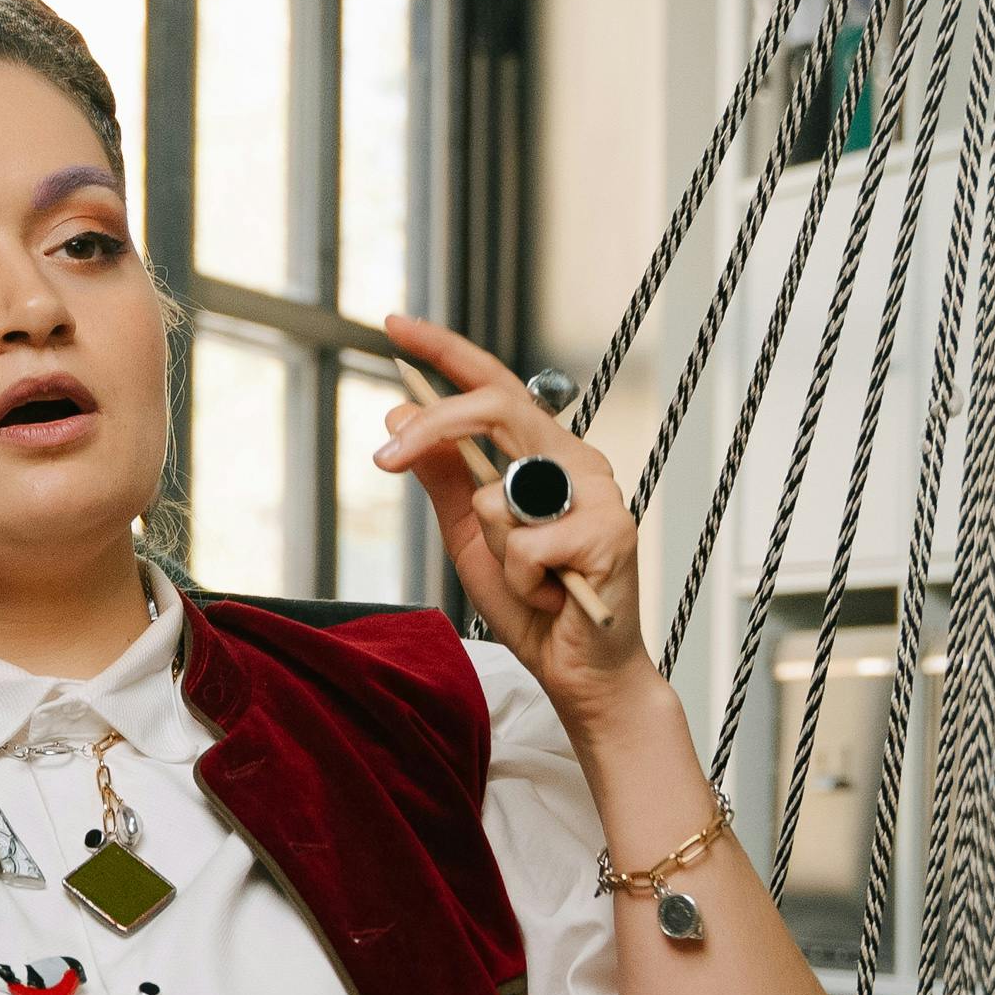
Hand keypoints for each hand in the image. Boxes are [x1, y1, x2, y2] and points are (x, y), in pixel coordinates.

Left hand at [370, 313, 655, 732]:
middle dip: (431, 429)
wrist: (578, 670)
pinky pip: (526, 544)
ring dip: (496, 548)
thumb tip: (398, 415)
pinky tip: (553, 597)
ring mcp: (599, 493)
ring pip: (501, 491)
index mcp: (542, 453)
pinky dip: (522, 580)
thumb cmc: (532, 601)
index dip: (444, 350)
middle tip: (383, 459)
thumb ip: (442, 476)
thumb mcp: (469, 533)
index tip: (392, 324)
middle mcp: (574, 460)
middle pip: (494, 408)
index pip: (492, 384)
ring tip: (530, 581)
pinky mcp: (611, 532)